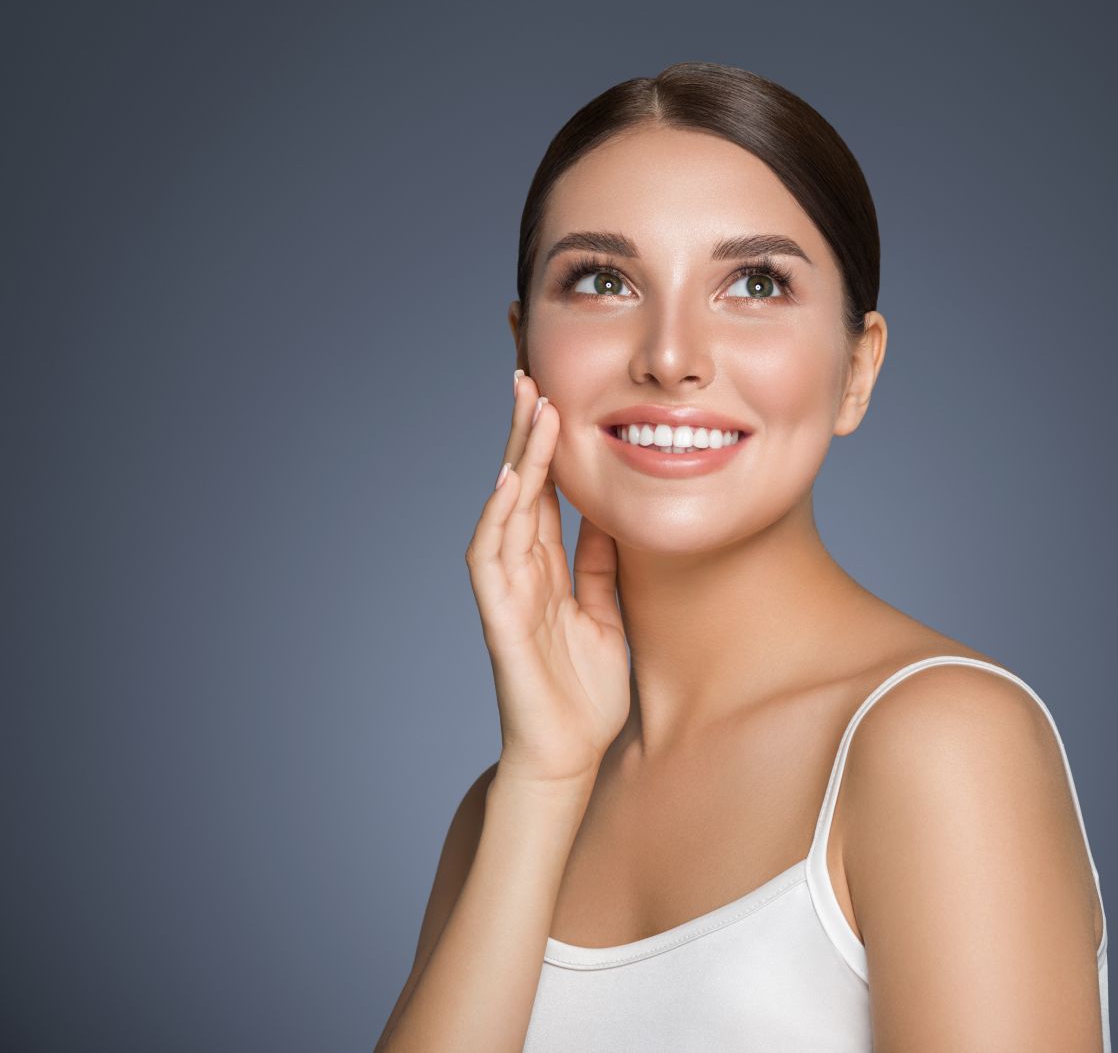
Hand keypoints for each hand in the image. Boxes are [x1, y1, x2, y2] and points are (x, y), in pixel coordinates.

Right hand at [465, 371, 629, 787]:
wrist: (569, 755)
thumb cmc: (585, 691)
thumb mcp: (606, 612)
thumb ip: (600, 564)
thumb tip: (609, 511)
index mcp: (547, 569)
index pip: (543, 493)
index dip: (546, 445)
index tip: (553, 395)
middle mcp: (521, 571)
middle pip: (519, 488)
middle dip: (523, 432)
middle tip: (530, 375)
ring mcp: (506, 591)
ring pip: (505, 509)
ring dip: (515, 457)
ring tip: (528, 407)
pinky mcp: (500, 618)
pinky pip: (493, 558)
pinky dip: (499, 516)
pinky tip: (510, 480)